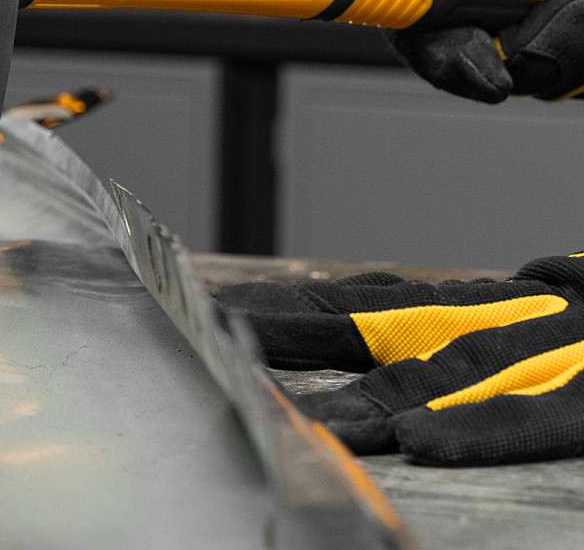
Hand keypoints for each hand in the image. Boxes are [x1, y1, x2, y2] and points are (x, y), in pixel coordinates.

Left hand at [217, 255, 583, 465]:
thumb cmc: (566, 323)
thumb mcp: (485, 320)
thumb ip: (420, 337)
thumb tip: (359, 372)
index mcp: (442, 308)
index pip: (338, 306)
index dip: (270, 311)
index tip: (201, 313)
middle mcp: (469, 321)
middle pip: (359, 326)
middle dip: (283, 334)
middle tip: (211, 339)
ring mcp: (525, 353)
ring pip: (431, 376)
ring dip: (361, 401)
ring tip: (299, 422)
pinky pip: (527, 416)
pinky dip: (472, 427)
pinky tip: (419, 443)